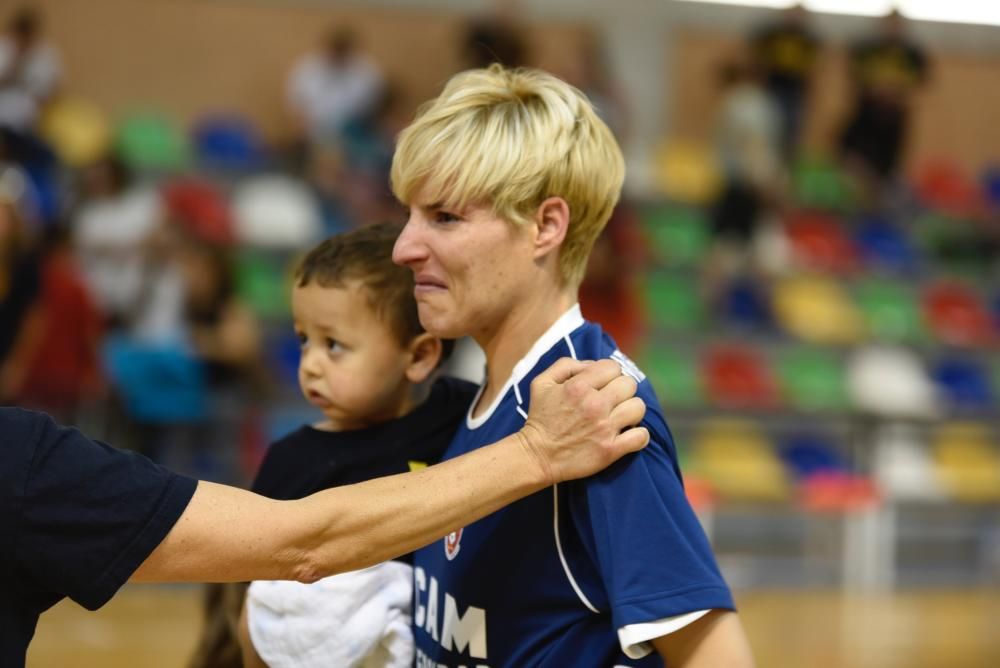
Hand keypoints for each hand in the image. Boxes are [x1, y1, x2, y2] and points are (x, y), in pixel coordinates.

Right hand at [517, 358, 648, 484]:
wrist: (536, 456)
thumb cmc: (540, 418)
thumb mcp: (542, 382)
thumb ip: (567, 365)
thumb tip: (592, 365)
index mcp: (579, 386)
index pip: (613, 367)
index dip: (609, 373)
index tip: (603, 384)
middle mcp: (595, 404)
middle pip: (629, 384)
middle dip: (621, 390)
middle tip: (612, 400)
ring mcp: (604, 428)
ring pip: (638, 407)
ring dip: (631, 410)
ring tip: (620, 416)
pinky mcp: (610, 450)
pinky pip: (641, 436)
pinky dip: (638, 435)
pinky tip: (628, 434)